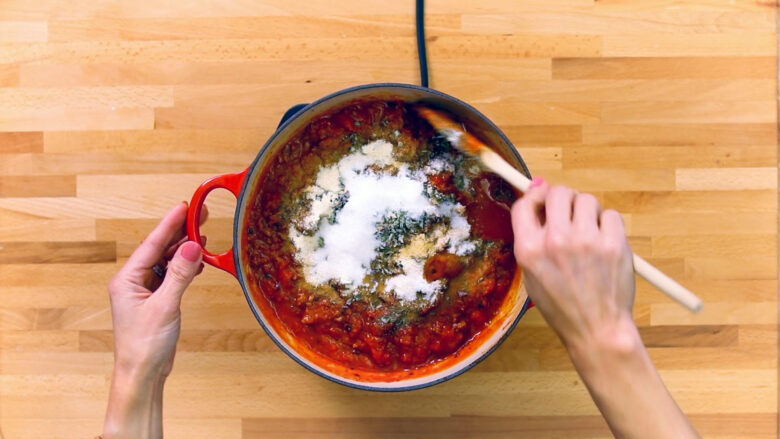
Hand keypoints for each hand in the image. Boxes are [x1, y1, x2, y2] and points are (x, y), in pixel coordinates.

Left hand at [108, 202, 205, 379]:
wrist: (142, 374)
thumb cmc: (144, 345)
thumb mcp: (165, 306)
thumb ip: (179, 275)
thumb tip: (193, 247)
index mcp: (127, 279)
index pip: (152, 244)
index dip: (170, 224)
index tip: (186, 206)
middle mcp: (134, 281)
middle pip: (159, 249)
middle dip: (181, 232)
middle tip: (201, 214)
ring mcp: (144, 290)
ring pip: (167, 261)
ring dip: (185, 249)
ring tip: (203, 234)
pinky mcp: (156, 300)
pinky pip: (172, 275)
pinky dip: (186, 266)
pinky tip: (199, 261)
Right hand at [511, 179, 698, 438]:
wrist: (596, 329)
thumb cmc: (561, 304)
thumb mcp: (532, 273)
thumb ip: (532, 234)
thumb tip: (539, 188)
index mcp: (529, 249)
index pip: (525, 204)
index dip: (535, 197)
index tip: (543, 200)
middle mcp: (555, 240)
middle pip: (558, 193)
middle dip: (564, 200)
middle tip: (570, 216)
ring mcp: (587, 240)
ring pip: (587, 200)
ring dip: (588, 211)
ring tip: (589, 232)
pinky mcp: (614, 243)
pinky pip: (611, 215)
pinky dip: (608, 225)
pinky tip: (605, 243)